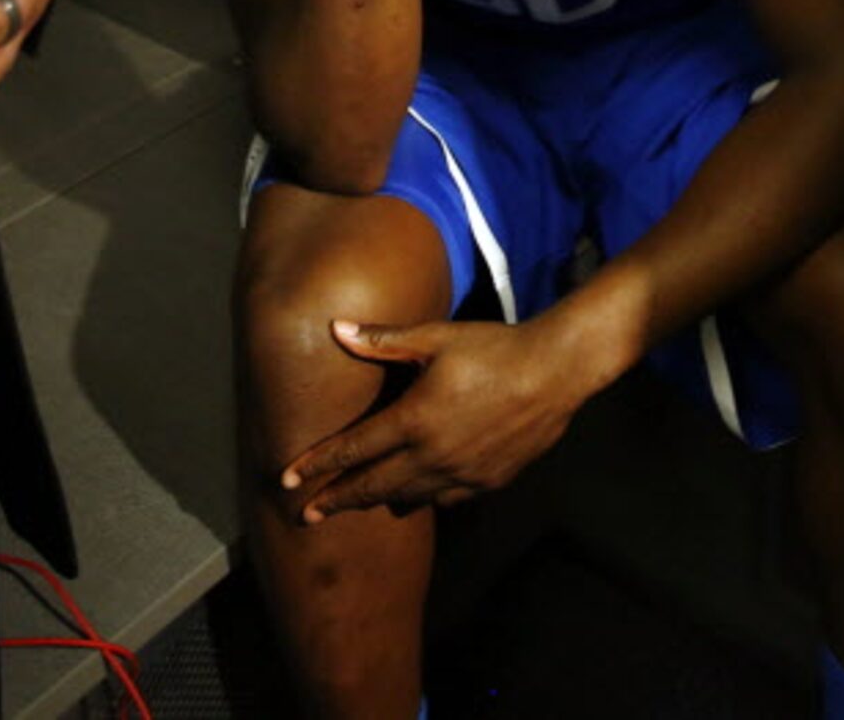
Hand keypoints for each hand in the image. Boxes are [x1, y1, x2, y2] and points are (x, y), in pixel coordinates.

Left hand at [278, 315, 604, 519]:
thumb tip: (337, 328)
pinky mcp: (487, 482)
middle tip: (308, 515)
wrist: (555, 372)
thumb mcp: (436, 337)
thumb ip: (384, 340)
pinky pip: (445, 500)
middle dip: (336, 501)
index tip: (288, 481)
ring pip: (408, 499)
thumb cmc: (494, 348)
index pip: (352, 451)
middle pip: (372, 487)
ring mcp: (461, 474)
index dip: (317, 467)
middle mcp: (433, 455)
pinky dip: (423, 499)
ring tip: (358, 504)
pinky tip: (416, 496)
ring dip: (378, 502)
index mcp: (414, 420)